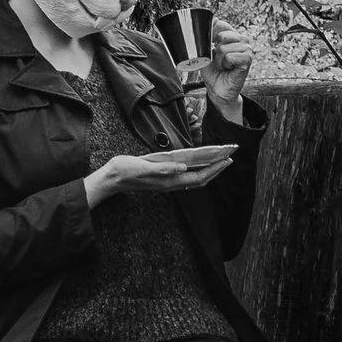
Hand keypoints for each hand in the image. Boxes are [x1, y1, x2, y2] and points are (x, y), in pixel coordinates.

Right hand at [85, 150, 233, 206]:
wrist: (112, 178)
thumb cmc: (126, 170)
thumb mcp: (143, 166)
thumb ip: (163, 168)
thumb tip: (183, 167)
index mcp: (169, 181)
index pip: (198, 177)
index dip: (214, 169)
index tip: (226, 159)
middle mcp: (171, 183)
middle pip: (200, 179)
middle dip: (216, 170)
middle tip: (229, 158)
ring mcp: (167, 182)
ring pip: (194, 179)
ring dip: (208, 170)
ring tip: (218, 160)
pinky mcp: (163, 178)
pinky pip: (185, 176)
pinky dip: (196, 170)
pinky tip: (199, 163)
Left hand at [190, 21, 253, 118]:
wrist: (217, 89)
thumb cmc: (212, 71)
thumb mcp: (206, 50)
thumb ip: (209, 35)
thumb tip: (215, 18)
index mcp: (233, 35)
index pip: (221, 25)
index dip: (211, 34)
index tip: (210, 47)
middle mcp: (242, 40)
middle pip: (222, 36)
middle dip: (215, 50)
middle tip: (218, 60)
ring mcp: (247, 49)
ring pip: (224, 48)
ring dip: (219, 60)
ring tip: (223, 66)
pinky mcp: (248, 59)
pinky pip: (229, 57)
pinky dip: (224, 65)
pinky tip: (228, 69)